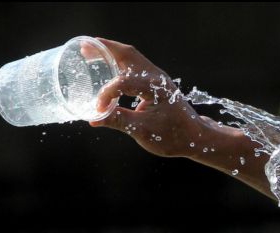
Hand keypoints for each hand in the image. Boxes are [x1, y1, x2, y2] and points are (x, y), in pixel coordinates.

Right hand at [89, 38, 205, 157]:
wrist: (194, 137)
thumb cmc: (172, 135)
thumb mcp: (143, 131)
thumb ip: (118, 121)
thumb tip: (94, 119)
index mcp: (154, 88)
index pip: (123, 83)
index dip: (107, 94)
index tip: (98, 110)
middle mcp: (156, 77)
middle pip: (127, 54)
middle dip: (105, 49)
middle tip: (84, 49)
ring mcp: (157, 77)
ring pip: (131, 57)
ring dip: (112, 52)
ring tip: (91, 52)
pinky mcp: (156, 83)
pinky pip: (135, 65)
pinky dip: (119, 62)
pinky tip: (108, 66)